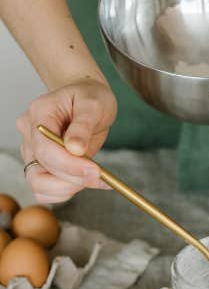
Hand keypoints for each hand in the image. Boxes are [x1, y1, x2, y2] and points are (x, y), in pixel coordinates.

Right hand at [17, 79, 117, 203]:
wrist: (87, 100)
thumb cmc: (90, 96)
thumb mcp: (94, 104)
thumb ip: (83, 126)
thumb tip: (75, 149)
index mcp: (40, 113)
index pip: (44, 148)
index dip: (68, 164)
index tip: (95, 171)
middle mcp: (29, 133)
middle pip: (39, 169)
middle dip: (72, 178)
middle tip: (100, 176)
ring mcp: (31, 150)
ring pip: (38, 183)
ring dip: (67, 188)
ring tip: (95, 178)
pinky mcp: (39, 163)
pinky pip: (44, 188)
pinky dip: (64, 191)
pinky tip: (86, 181)